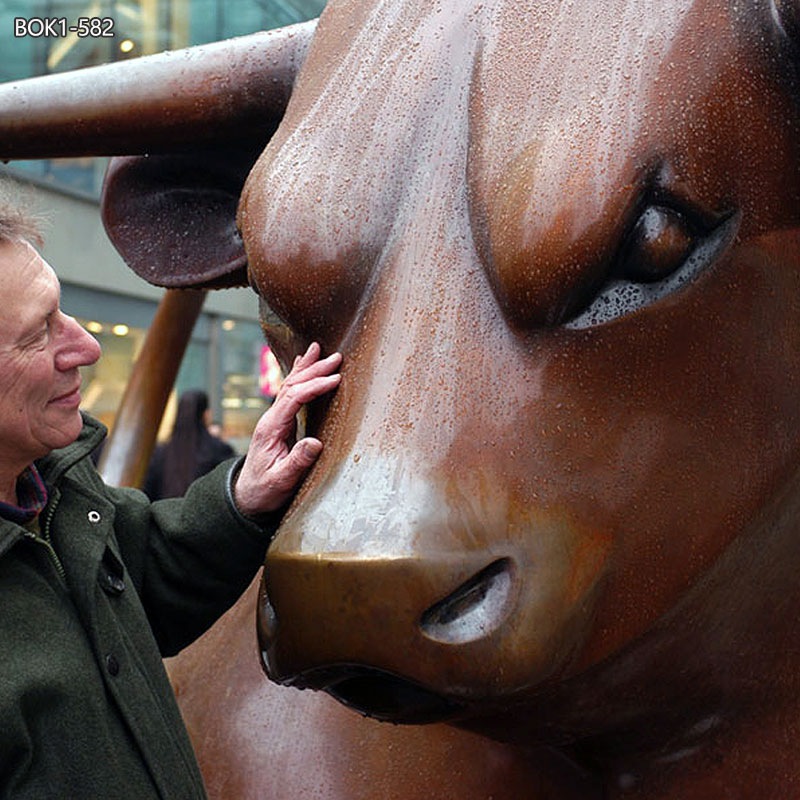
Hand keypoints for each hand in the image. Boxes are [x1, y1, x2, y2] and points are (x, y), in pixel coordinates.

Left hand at [233, 342, 341, 516]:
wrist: (248, 496)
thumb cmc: (265, 489)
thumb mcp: (281, 480)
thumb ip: (297, 462)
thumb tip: (315, 443)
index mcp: (271, 429)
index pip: (293, 398)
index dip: (315, 386)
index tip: (336, 380)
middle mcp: (270, 419)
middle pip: (291, 385)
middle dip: (313, 369)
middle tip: (336, 357)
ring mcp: (273, 419)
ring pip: (289, 385)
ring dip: (306, 367)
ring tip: (318, 349)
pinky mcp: (279, 422)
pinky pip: (289, 393)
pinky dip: (298, 376)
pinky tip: (302, 363)